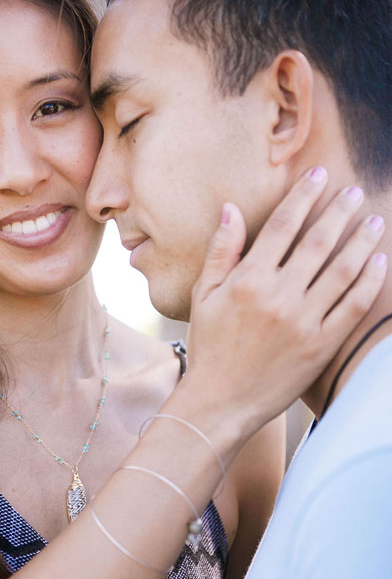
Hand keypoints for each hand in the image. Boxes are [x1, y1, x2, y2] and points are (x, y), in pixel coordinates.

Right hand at [185, 168, 386, 434]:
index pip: (282, 226)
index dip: (303, 196)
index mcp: (248, 280)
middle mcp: (278, 296)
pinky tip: (378, 262)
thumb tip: (230, 208)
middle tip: (354, 192)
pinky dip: (369, 281)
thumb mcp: (203, 296)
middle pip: (318, 242)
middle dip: (339, 211)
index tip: (319, 175)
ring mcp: (303, 321)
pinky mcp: (321, 345)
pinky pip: (353, 306)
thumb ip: (221, 251)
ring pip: (342, 270)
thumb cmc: (209, 348)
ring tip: (374, 220)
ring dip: (362, 240)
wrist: (221, 402)